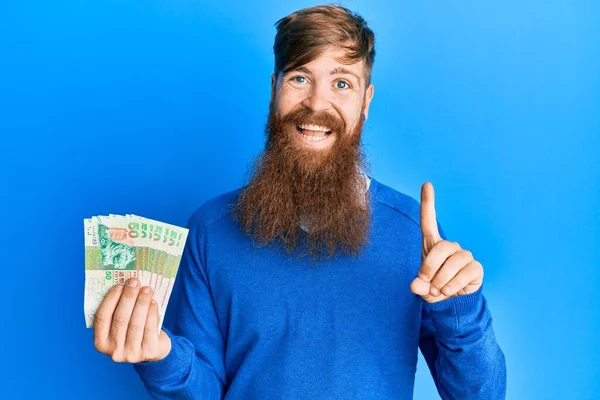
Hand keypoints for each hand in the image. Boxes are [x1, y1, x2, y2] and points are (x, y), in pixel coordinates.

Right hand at [93, 278, 170, 362]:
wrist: (152, 350)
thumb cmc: (133, 331)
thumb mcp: (121, 325)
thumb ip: (117, 310)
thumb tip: (125, 285)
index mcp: (101, 342)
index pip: (102, 318)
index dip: (110, 299)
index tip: (119, 285)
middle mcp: (114, 351)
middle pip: (120, 319)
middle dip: (128, 298)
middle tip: (135, 282)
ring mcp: (131, 354)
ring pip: (135, 323)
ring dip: (141, 303)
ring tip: (147, 289)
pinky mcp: (149, 352)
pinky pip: (150, 328)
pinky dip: (151, 312)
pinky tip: (153, 302)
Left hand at [410, 182, 483, 302]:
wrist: (453, 301)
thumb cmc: (434, 288)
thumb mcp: (422, 288)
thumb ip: (418, 286)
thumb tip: (417, 285)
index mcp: (432, 245)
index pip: (428, 221)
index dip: (428, 202)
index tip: (427, 184)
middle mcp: (450, 246)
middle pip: (441, 248)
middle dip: (430, 267)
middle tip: (427, 285)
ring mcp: (464, 256)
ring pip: (453, 263)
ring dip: (442, 280)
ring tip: (438, 291)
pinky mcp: (475, 267)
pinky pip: (465, 273)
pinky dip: (454, 285)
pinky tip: (449, 291)